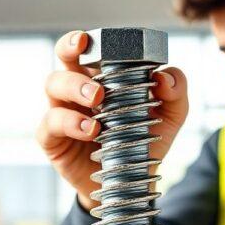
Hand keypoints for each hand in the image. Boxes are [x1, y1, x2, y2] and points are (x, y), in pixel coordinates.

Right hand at [37, 30, 187, 210]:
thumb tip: (163, 76)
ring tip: (98, 106)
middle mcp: (77, 89)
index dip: (78, 40)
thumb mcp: (169, 116)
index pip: (84, 48)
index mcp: (100, 76)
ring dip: (74, 91)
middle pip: (62, 60)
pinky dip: (68, 123)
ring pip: (52, 86)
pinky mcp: (52, 139)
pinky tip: (90, 131)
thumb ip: (175, 91)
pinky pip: (49, 124)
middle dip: (71, 58)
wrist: (130, 183)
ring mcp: (61, 112)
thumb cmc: (142, 141)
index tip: (86, 40)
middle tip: (99, 82)